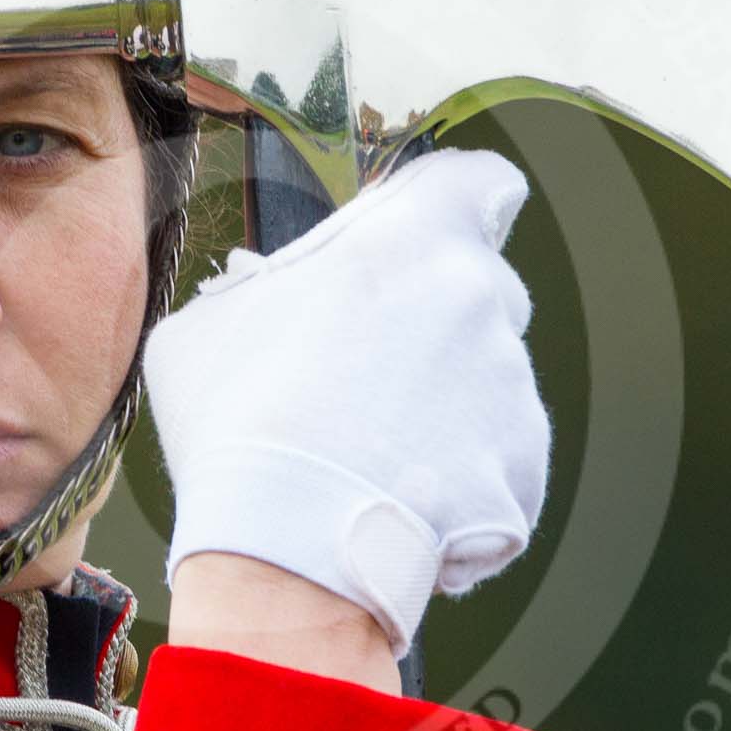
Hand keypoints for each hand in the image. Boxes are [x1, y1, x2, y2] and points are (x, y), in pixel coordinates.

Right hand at [144, 148, 550, 659]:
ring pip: (487, 390)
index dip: (468, 204)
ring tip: (363, 468)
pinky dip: (459, 492)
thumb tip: (246, 294)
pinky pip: (496, 471)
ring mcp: (513, 390)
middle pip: (483, 294)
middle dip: (437, 327)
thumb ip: (250, 293)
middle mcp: (482, 300)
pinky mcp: (524, 471)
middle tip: (367, 379)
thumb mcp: (206, 328)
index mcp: (414, 239)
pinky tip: (389, 514)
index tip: (444, 229)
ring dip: (443, 416)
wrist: (287, 545)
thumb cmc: (235, 419)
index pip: (480, 184)